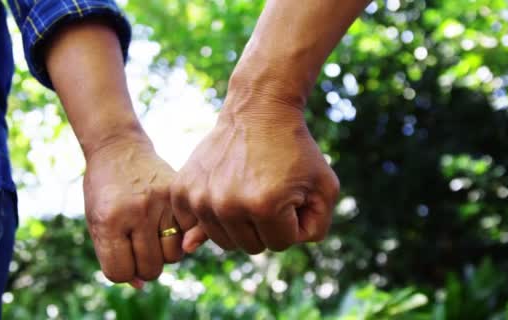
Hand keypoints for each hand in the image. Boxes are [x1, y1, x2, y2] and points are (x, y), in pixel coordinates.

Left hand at [83, 133, 181, 286]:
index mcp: (110, 221)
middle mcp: (137, 212)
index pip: (120, 272)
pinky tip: (169, 226)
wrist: (118, 148)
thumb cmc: (103, 190)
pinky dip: (181, 237)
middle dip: (143, 266)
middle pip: (150, 269)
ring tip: (154, 236)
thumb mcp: (97, 222)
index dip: (120, 270)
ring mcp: (161, 202)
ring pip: (174, 255)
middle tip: (138, 248)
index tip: (119, 256)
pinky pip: (189, 233)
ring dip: (164, 253)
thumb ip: (112, 256)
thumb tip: (139, 285)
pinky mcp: (177, 193)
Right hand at [171, 95, 339, 253]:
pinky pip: (193, 226)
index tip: (290, 193)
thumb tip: (270, 248)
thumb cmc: (295, 149)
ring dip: (238, 223)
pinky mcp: (183, 190)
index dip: (291, 221)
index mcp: (265, 206)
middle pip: (251, 246)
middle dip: (265, 225)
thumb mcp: (324, 188)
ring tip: (245, 190)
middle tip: (267, 190)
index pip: (281, 243)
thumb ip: (314, 229)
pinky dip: (206, 217)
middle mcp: (228, 205)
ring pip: (225, 240)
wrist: (258, 110)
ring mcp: (202, 198)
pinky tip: (219, 195)